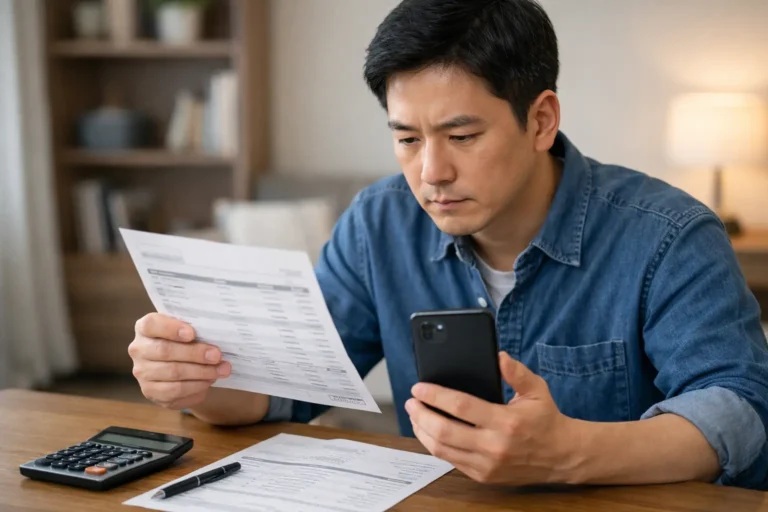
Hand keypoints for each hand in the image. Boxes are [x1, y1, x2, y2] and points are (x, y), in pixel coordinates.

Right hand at [128, 313, 230, 409]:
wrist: (178, 365)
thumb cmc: (184, 342)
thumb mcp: (187, 330)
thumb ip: (196, 329)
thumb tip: (217, 337)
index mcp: (145, 328)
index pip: (151, 324)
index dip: (171, 328)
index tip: (192, 334)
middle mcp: (138, 349)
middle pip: (165, 351)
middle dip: (195, 354)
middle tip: (217, 355)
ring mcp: (142, 372)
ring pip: (172, 373)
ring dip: (200, 372)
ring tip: (220, 370)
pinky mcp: (150, 391)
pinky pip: (175, 392)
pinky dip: (196, 387)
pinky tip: (209, 381)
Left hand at [406, 352, 577, 485]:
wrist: (562, 456)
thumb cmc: (546, 419)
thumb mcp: (537, 389)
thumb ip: (517, 372)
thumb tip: (499, 356)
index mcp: (507, 421)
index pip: (461, 407)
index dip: (435, 396)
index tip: (419, 387)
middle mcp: (495, 446)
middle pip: (444, 431)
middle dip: (421, 414)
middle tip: (411, 402)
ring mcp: (488, 465)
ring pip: (443, 450)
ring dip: (422, 431)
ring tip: (415, 416)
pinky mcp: (484, 476)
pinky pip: (451, 461)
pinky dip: (435, 446)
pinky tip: (429, 432)